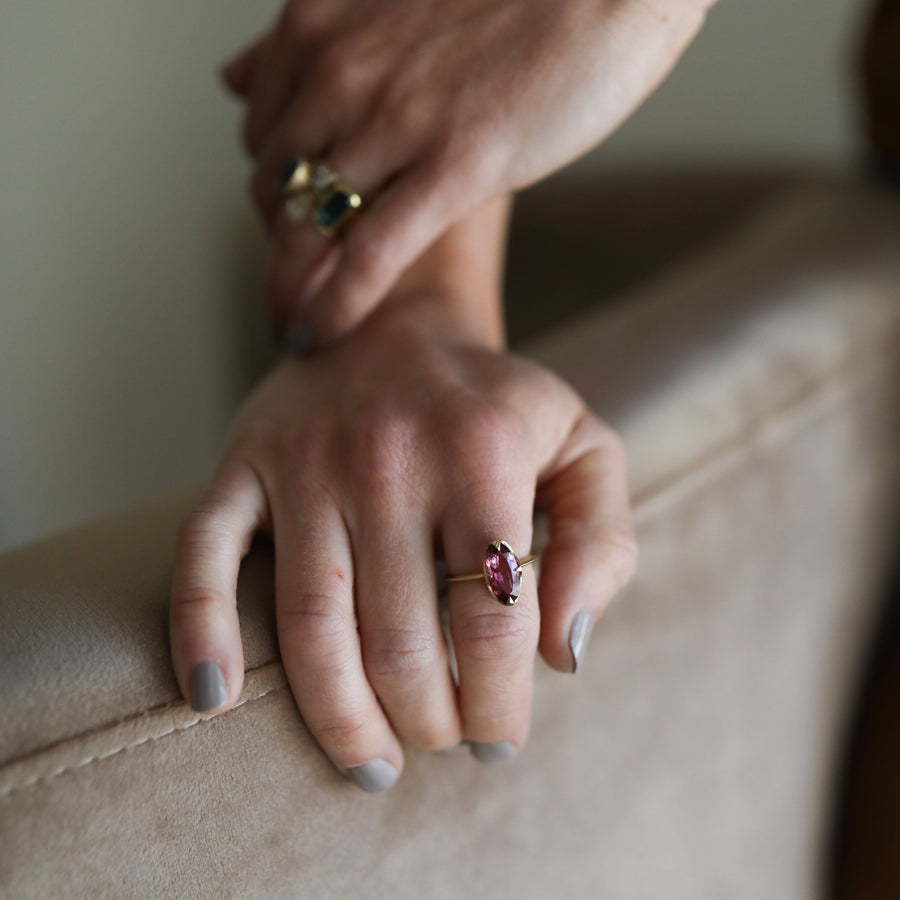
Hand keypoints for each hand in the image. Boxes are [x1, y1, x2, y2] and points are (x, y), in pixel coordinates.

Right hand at [168, 284, 635, 791]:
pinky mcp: (244, 462)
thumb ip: (601, 543)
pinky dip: (201, 630)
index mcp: (484, 452)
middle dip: (427, 721)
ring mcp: (306, 461)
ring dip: (339, 716)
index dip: (499, 703)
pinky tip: (215, 696)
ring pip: (311, 623)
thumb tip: (564, 655)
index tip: (498, 738)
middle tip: (440, 740)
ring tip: (370, 764)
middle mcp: (389, 456)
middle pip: (400, 641)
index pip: (494, 619)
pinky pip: (204, 554)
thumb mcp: (584, 449)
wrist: (400, 319)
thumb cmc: (498, 405)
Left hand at [224, 0, 710, 342]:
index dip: (274, 195)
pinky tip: (318, 339)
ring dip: (289, 293)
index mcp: (317, 25)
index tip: (292, 232)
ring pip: (307, 230)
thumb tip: (235, 76)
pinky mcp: (454, 163)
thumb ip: (308, 45)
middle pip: (276, 191)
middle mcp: (339, 70)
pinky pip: (369, 254)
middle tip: (288, 294)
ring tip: (288, 334)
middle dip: (279, 252)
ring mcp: (394, 119)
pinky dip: (335, 306)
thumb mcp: (383, 5)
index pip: (261, 138)